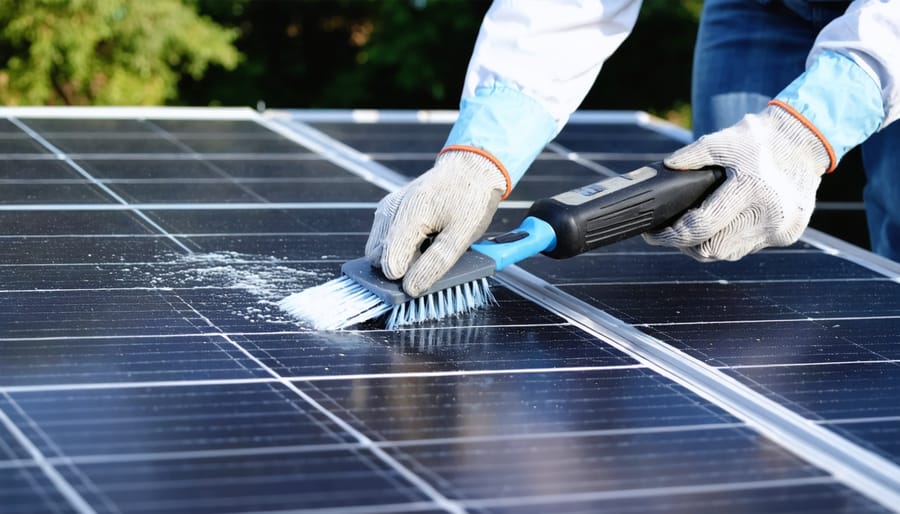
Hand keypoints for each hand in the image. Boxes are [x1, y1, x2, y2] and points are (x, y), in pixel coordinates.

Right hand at [365, 150, 506, 296]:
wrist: (471, 168)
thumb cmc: (470, 199)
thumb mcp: (462, 235)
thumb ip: (436, 262)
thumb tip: (411, 288)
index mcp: (408, 215)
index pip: (390, 265)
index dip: (407, 278)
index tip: (427, 276)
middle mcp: (390, 211)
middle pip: (377, 259)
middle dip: (401, 267)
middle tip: (431, 256)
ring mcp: (387, 208)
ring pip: (377, 250)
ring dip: (400, 256)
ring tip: (429, 244)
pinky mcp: (388, 209)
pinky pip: (383, 239)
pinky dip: (400, 246)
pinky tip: (422, 238)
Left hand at [643, 104, 830, 260]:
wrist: (804, 143)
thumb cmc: (759, 140)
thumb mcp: (721, 140)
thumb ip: (691, 155)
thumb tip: (666, 169)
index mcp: (749, 190)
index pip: (700, 227)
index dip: (670, 235)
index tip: (653, 234)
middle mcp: (767, 215)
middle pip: (711, 250)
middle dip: (686, 244)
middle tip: (671, 233)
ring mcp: (779, 229)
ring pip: (728, 253)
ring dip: (707, 245)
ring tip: (694, 228)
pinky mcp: (787, 235)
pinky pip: (747, 248)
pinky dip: (730, 240)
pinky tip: (722, 226)